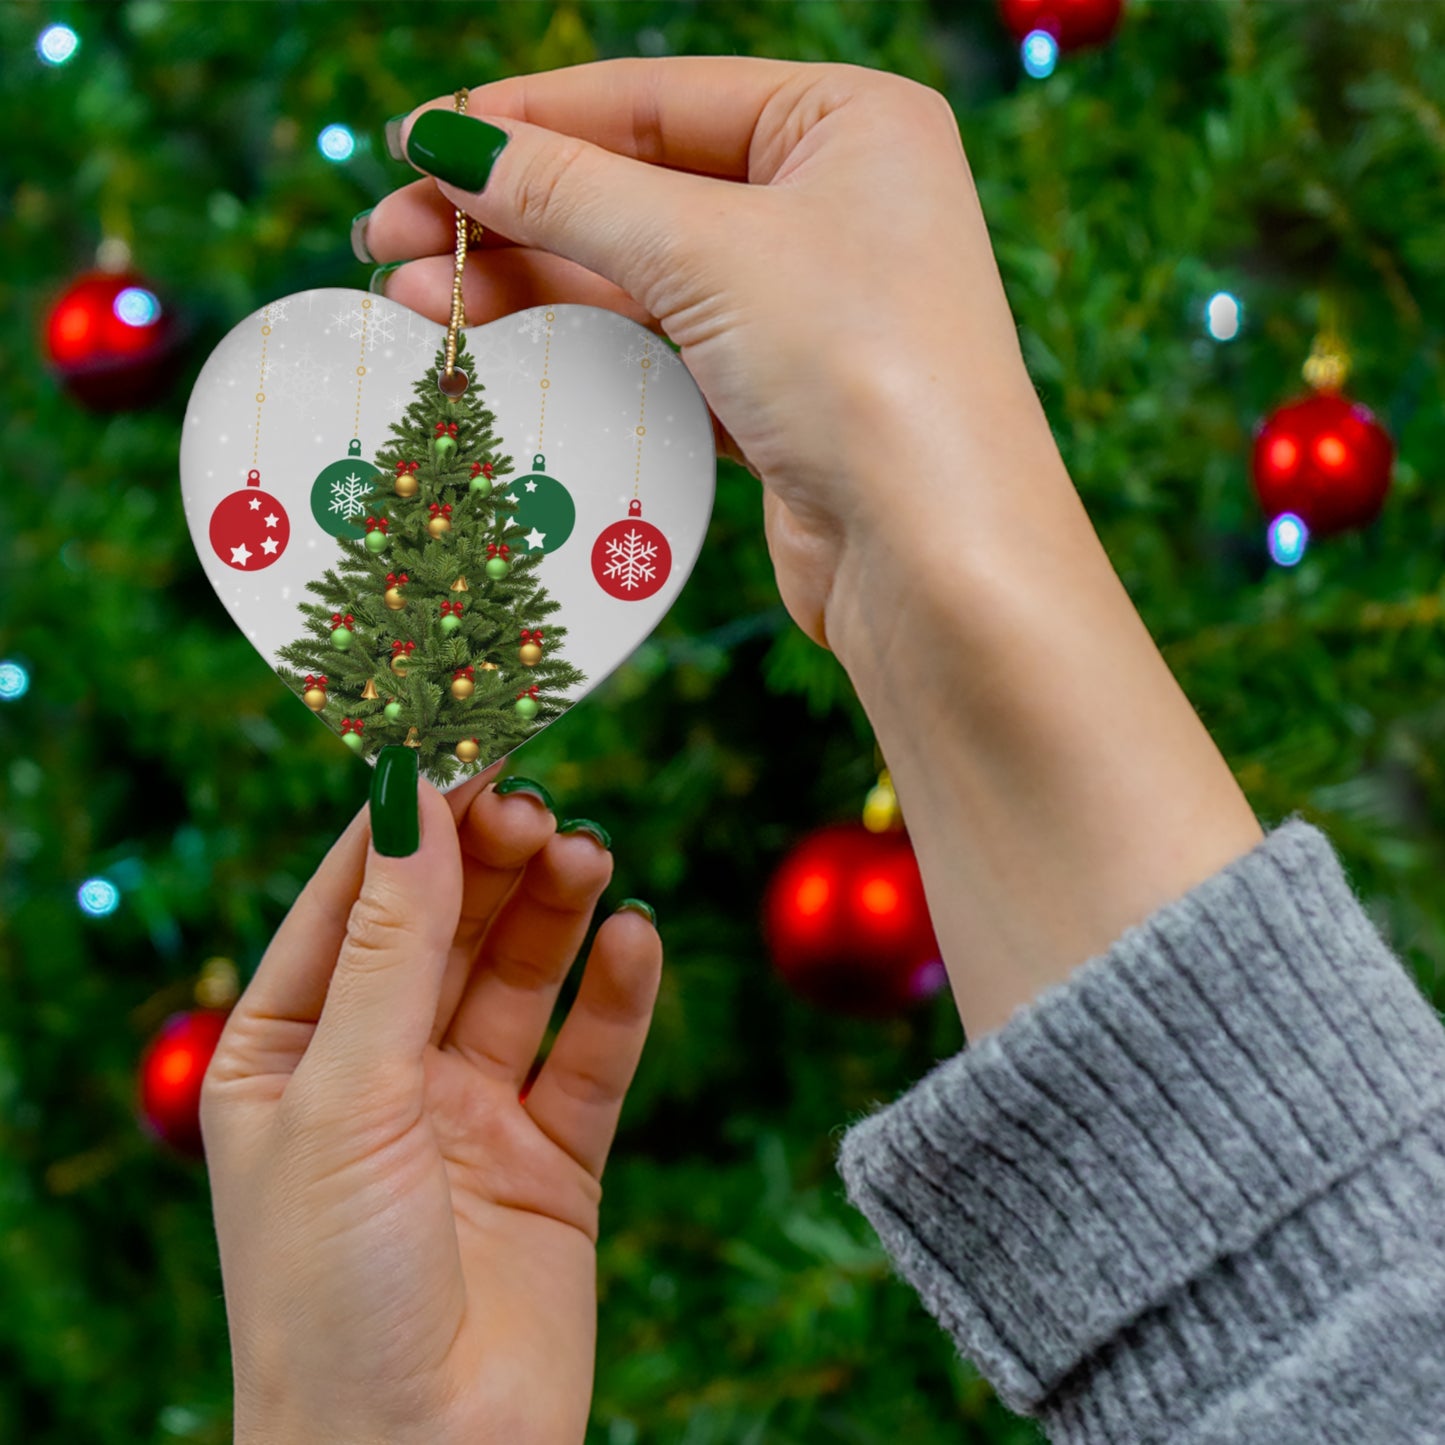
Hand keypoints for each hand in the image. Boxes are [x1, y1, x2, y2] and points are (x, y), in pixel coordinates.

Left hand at [201, 761, 660, 1444]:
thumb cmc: (331, 1293)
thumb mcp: (346, 1094)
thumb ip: (391, 944)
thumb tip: (412, 794)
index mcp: (289, 1052)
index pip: (351, 900)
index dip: (407, 820)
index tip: (463, 739)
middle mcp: (380, 1072)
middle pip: (446, 927)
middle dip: (489, 861)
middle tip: (536, 803)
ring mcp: (469, 1113)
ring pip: (521, 977)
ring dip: (555, 911)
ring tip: (588, 856)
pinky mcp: (553, 1159)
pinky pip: (591, 1055)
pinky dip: (617, 995)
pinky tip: (635, 940)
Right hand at [360, 61, 1261, 1040]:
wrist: (937, 561)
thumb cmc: (858, 369)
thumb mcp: (706, 252)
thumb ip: (570, 191)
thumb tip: (445, 142)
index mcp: (847, 124)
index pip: (657, 98)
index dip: (528, 119)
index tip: (416, 144)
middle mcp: (834, 205)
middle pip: (638, 188)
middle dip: (511, 214)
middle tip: (388, 238)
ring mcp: (808, 307)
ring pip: (641, 277)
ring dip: (529, 286)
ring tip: (415, 298)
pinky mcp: (780, 397)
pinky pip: (662, 351)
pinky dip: (584, 350)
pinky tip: (497, 351)